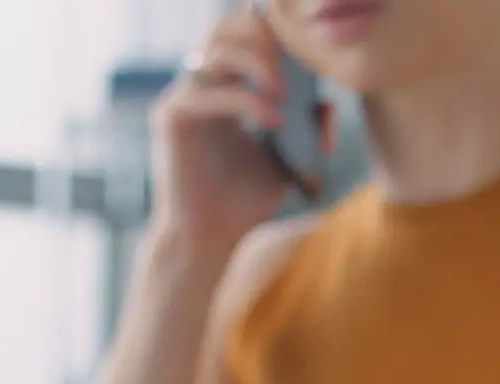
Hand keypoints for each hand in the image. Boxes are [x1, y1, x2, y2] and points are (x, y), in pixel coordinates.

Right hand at [149, 7, 332, 249]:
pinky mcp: (172, 118)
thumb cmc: (246, 203)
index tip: (304, 47)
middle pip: (223, 28)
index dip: (269, 30)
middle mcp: (199, 87)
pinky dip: (245, 101)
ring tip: (284, 93)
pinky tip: (272, 120)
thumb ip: (307, 132)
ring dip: (256, 63)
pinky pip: (208, 93)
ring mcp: (182, 98)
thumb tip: (327, 103)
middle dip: (262, 37)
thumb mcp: (289, 163)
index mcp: (223, 90)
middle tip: (291, 66)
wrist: (210, 239)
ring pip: (215, 51)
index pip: (241, 36)